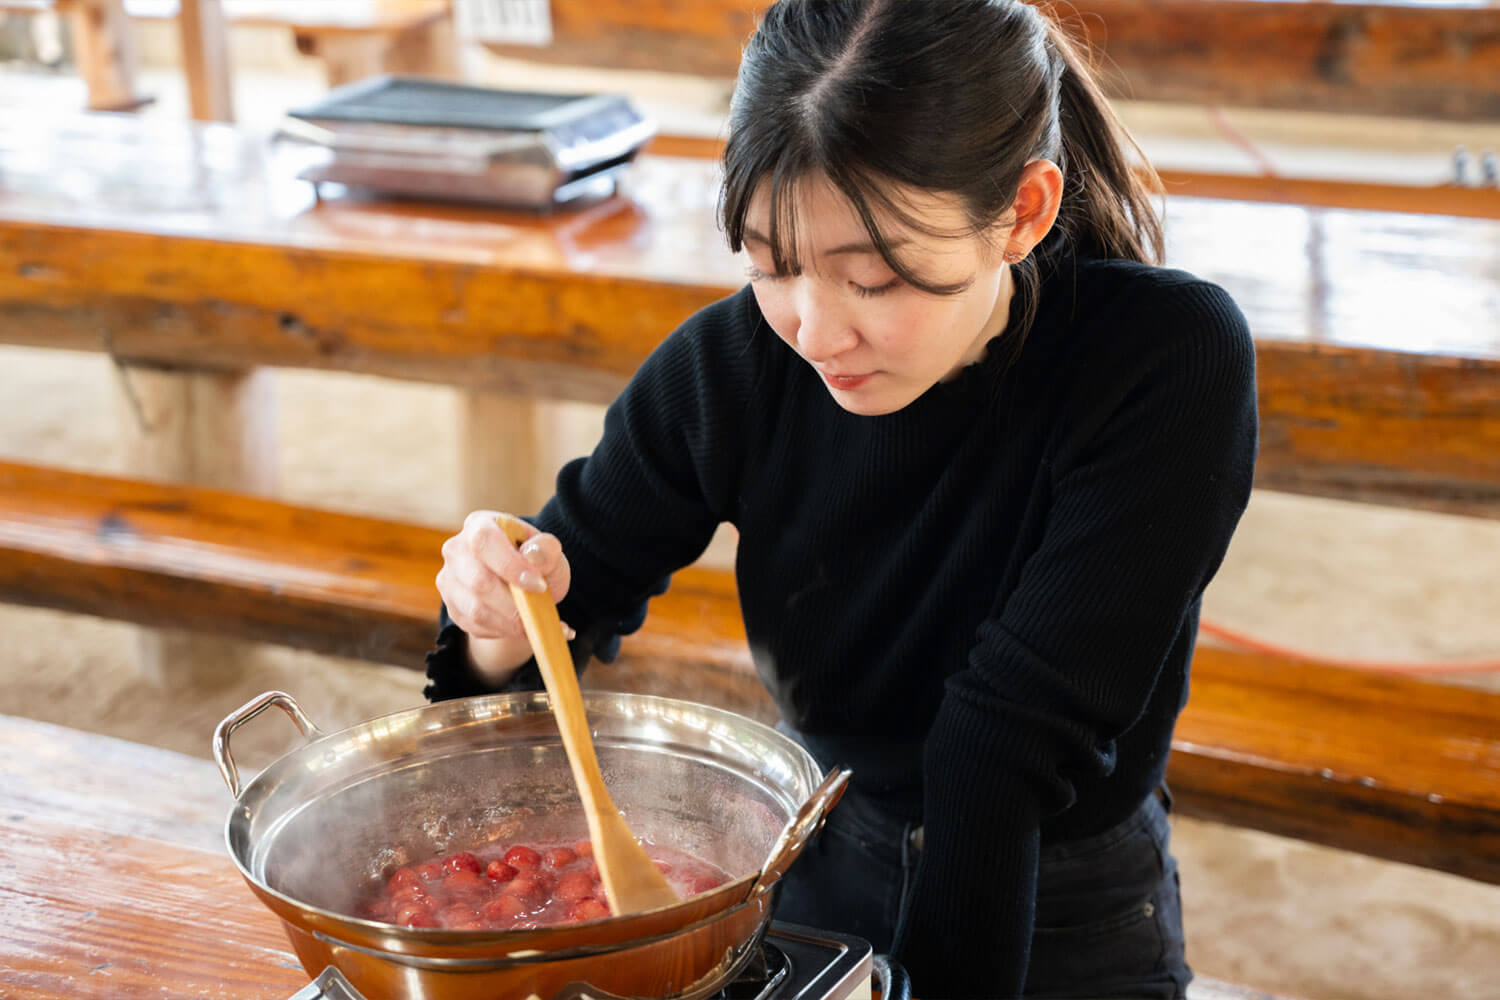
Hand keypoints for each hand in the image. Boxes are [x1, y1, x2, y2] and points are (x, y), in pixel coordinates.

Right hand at [436, 511, 573, 678]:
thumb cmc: (534, 561)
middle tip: (539, 612)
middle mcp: (456, 550)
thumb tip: (533, 555)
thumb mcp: (548, 550)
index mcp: (479, 525)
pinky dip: (502, 631)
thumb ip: (546, 549)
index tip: (538, 585)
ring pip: (476, 610)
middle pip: (479, 582)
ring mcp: (449, 580)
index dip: (511, 566)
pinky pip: (475, 626)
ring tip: (535, 623)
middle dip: (514, 603)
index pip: (484, 542)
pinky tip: (520, 627)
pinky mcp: (452, 607)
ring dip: (510, 622)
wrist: (520, 583)